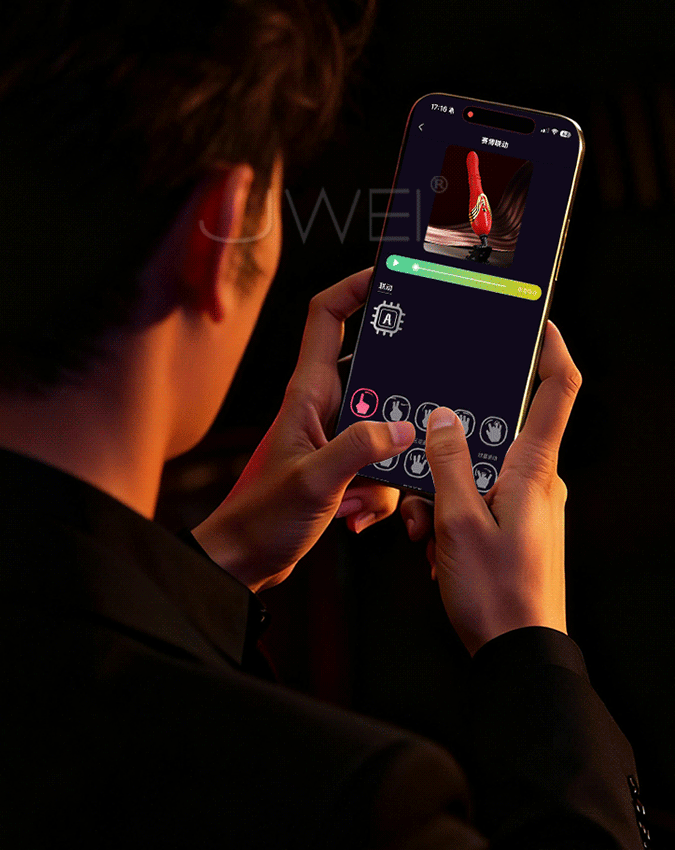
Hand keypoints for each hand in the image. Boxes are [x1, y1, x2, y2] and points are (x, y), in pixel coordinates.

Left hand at [190, 269, 414, 592]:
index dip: (356, 287)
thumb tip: (403, 427)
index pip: (328, 317)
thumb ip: (359, 449)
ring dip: (389, 460)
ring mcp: (335, 436)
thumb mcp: (315, 480)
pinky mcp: (344, 467)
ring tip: (365, 494)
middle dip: (400, 392)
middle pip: (374, 371)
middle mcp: (323, 406)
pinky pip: (382, 464)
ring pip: (385, 425)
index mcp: (308, 393)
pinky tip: (357, 516)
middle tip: (422, 405)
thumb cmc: (262, 518)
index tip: (392, 277)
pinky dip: (380, 493)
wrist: (245, 563)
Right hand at [400, 323, 580, 654]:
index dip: (551, 348)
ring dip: (443, 495)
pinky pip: (479, 503)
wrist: (518, 659)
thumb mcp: (456, 521)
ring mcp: (529, 507)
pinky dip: (451, 517)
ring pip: (478, 474)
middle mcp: (538, 482)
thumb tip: (443, 417)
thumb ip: (447, 461)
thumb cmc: (497, 598)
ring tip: (426, 533)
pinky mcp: (517, 530)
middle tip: (423, 481)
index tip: (537, 321)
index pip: (557, 390)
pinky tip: (434, 547)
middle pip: (495, 435)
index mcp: (534, 469)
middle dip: (450, 450)